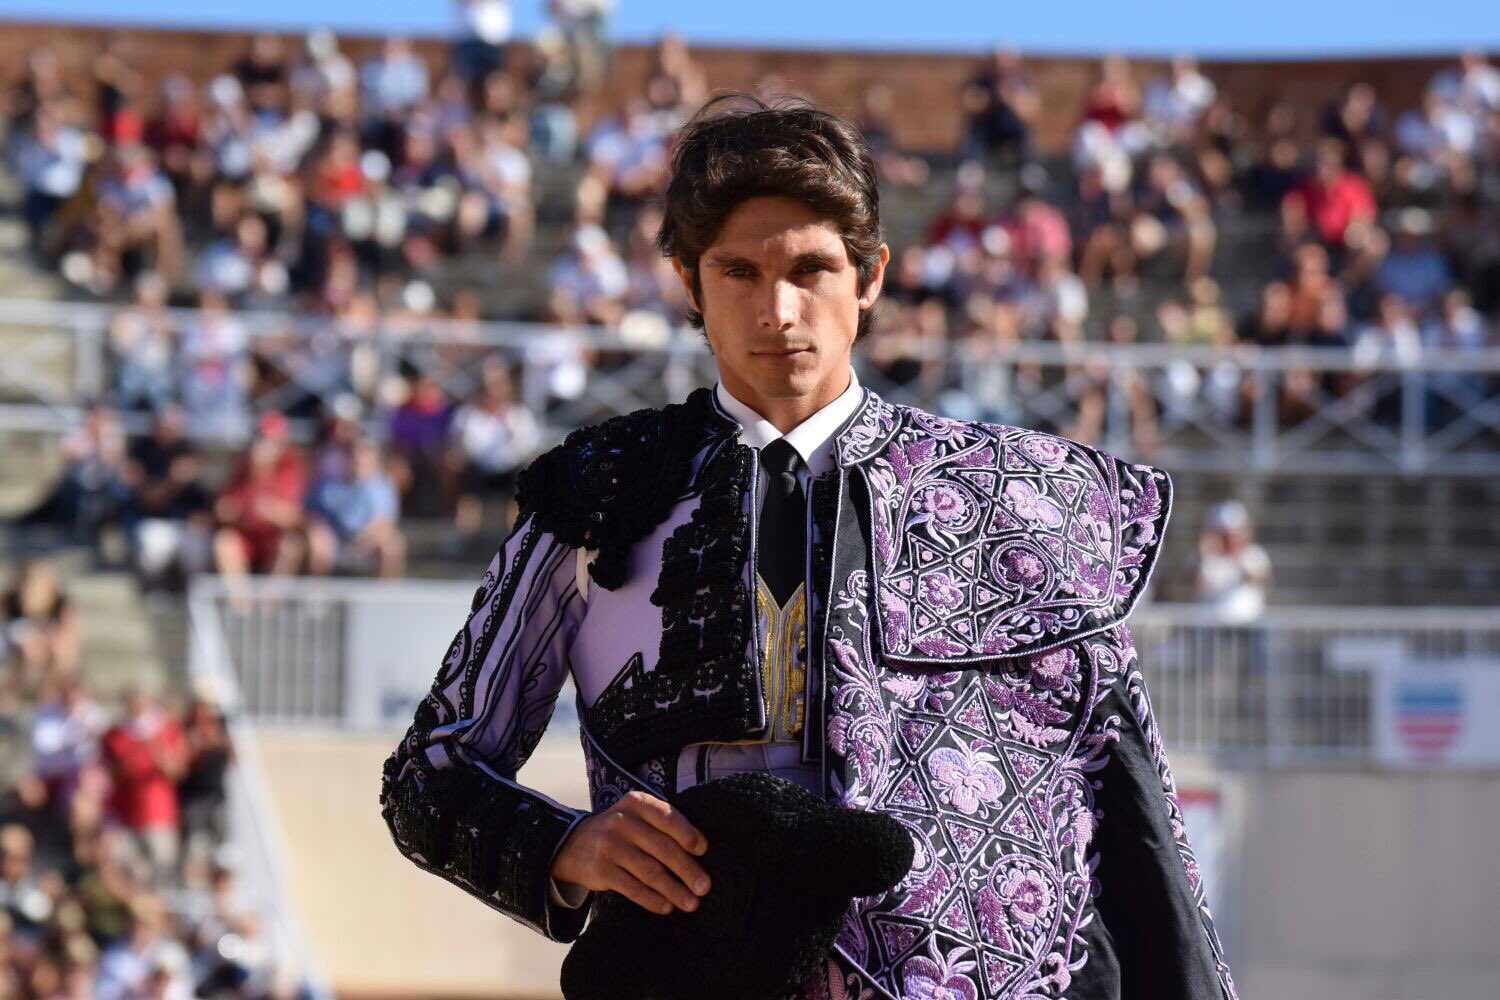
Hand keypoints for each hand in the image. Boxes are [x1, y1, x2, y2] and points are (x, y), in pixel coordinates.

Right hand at [550, 790, 710, 915]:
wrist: (573, 844)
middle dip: (687, 870)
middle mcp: (623, 821)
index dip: (688, 834)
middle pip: (663, 848)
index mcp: (637, 803)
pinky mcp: (600, 870)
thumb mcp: (637, 817)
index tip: (704, 851)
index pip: (668, 817)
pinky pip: (632, 888)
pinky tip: (666, 907)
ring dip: (674, 890)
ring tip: (691, 903)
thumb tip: (699, 853)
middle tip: (705, 887)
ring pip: (650, 871)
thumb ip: (662, 827)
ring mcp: (610, 846)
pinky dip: (652, 899)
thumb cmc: (620, 831)